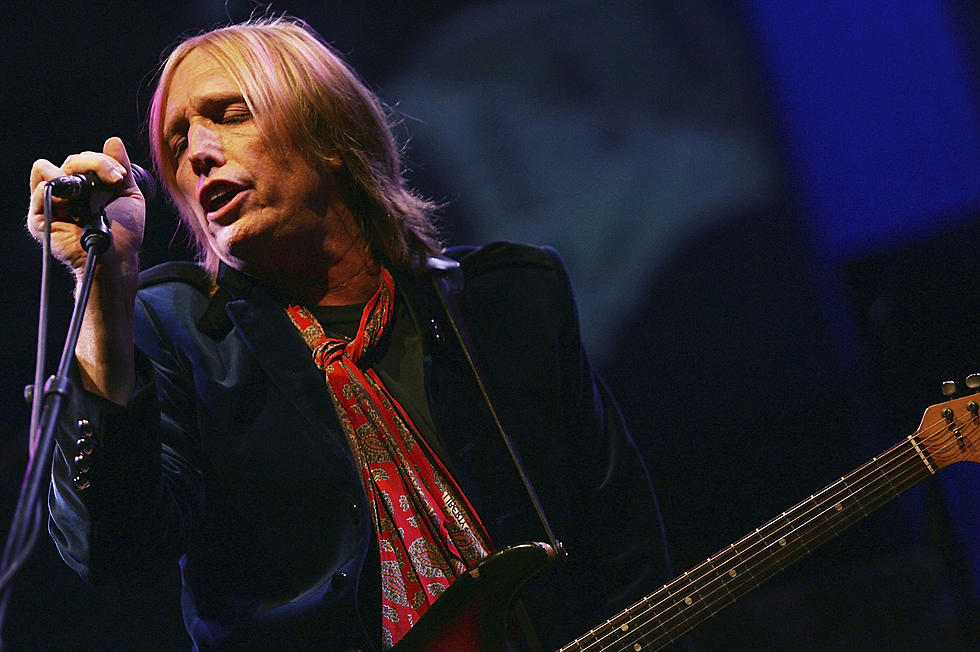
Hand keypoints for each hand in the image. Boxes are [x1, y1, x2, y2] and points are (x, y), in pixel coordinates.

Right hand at [27, 136, 145, 278]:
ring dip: (73, 173)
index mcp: (84, 186)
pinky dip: (58, 189)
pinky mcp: (40, 217)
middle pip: (68, 160)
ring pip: (46, 168)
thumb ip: (119, 167)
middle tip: (114, 179)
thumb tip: (113, 140)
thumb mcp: (128, 194)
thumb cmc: (125, 232)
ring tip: (90, 192)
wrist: (118, 257)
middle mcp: (65, 192)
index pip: (82, 158)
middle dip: (94, 163)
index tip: (120, 176)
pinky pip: (40, 190)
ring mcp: (51, 204)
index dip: (101, 161)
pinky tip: (76, 202)